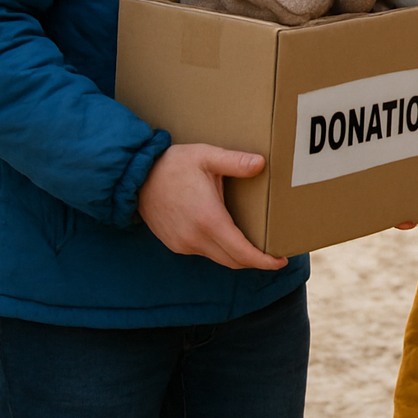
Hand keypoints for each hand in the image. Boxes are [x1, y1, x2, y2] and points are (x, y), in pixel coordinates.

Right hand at [137, 143, 285, 270]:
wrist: (135, 177)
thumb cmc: (173, 164)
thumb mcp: (206, 156)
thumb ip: (235, 161)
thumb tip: (261, 163)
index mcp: (208, 220)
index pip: (242, 252)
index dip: (264, 261)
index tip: (282, 260)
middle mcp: (195, 239)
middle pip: (233, 260)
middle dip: (257, 261)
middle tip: (276, 254)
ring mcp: (183, 244)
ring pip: (219, 259)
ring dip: (239, 256)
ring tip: (257, 246)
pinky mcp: (175, 244)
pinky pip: (205, 253)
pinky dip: (222, 251)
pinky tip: (231, 238)